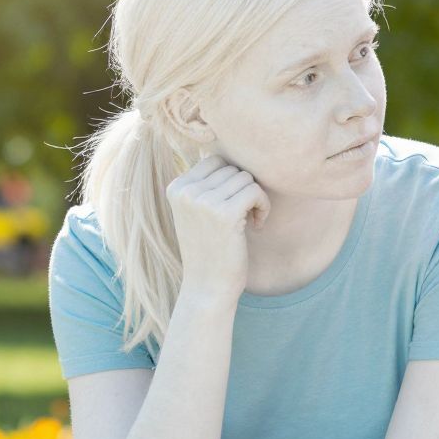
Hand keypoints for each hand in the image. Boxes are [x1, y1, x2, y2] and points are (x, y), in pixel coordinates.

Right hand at [167, 155, 268, 299]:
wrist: (208, 288)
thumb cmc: (210, 249)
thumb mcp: (198, 212)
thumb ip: (207, 184)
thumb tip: (235, 150)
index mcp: (176, 187)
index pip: (215, 161)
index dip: (231, 180)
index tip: (234, 205)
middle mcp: (186, 191)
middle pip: (232, 167)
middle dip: (245, 189)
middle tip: (246, 215)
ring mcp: (203, 201)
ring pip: (246, 178)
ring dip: (255, 198)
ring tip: (250, 221)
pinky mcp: (224, 213)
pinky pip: (255, 191)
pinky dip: (263, 207)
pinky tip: (257, 226)